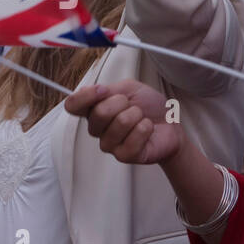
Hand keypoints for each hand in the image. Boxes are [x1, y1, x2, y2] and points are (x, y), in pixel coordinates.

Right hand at [64, 80, 181, 164]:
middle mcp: (97, 129)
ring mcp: (109, 144)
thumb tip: (96, 91)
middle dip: (122, 103)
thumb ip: (109, 89)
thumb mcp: (128, 88)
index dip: (85, 96)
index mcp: (94, 110)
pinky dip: (146, 128)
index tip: (103, 90)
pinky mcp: (124, 156)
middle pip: (98, 113)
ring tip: (141, 119)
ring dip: (137, 116)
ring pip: (120, 123)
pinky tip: (147, 130)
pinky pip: (134, 137)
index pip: (72, 105)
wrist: (170, 123)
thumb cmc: (148, 106)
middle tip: (133, 106)